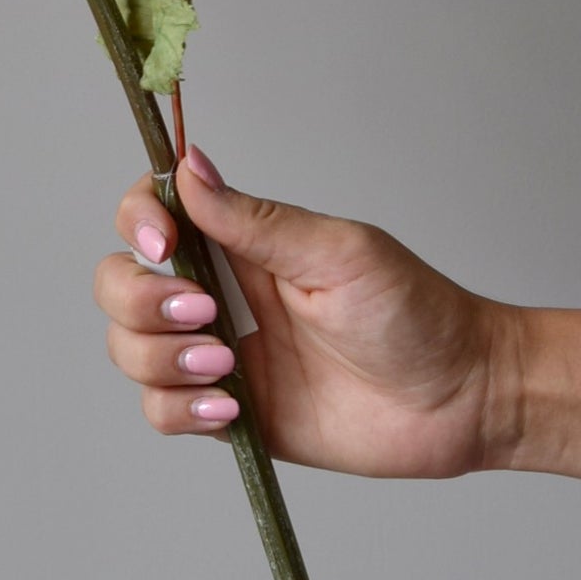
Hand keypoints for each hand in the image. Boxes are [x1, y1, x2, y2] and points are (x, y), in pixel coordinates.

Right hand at [94, 146, 516, 477]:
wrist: (461, 399)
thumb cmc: (417, 313)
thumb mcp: (339, 254)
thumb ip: (257, 220)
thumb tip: (190, 165)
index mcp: (242, 244)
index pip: (151, 215)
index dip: (138, 223)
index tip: (163, 244)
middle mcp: (220, 295)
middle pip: (120, 285)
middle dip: (139, 303)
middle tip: (208, 319)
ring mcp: (221, 357)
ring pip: (131, 350)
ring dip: (163, 361)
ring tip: (229, 370)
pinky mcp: (231, 414)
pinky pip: (162, 413)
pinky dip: (180, 410)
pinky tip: (229, 409)